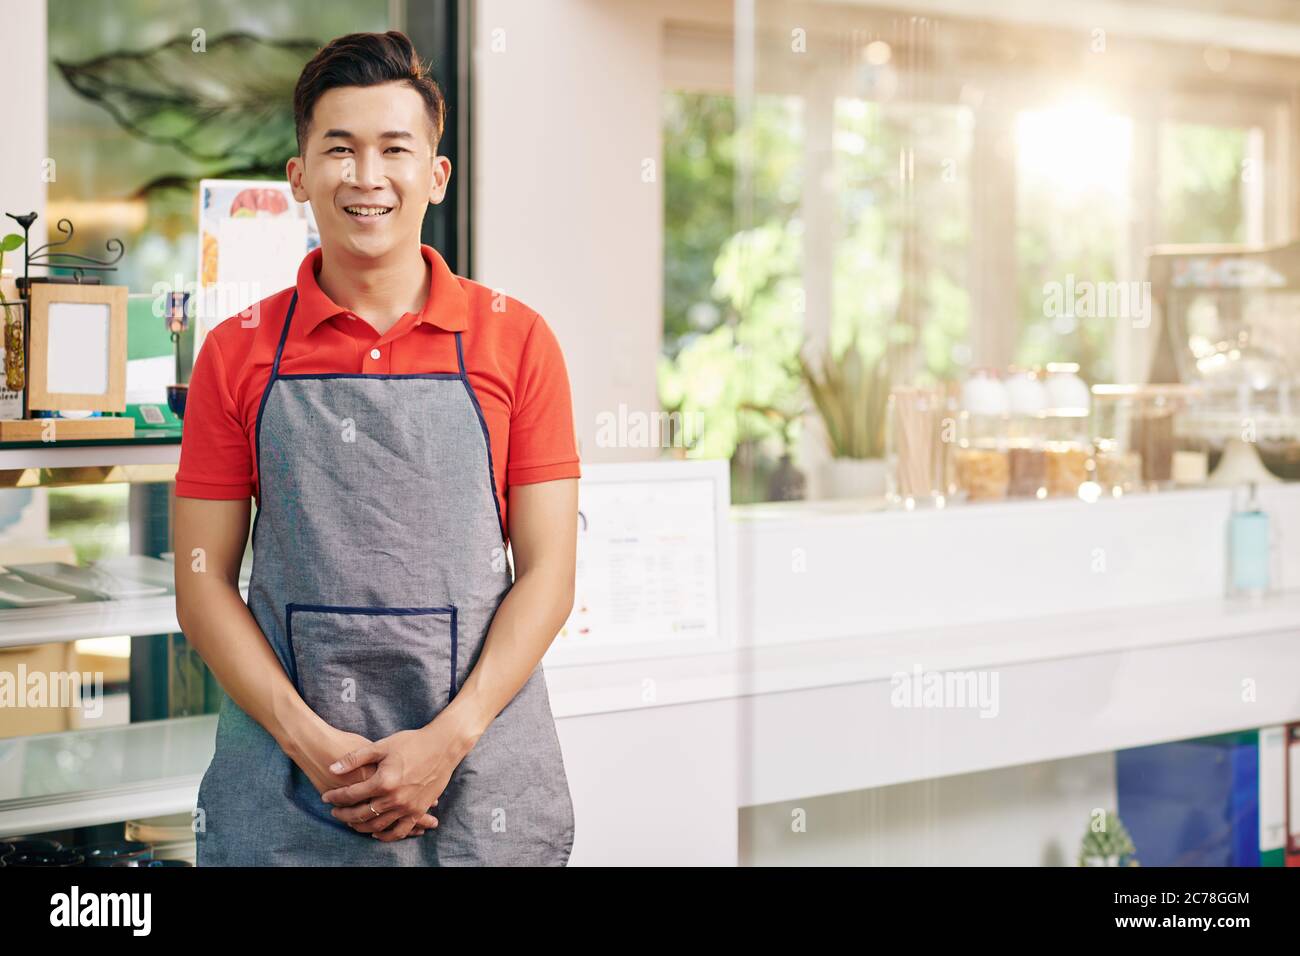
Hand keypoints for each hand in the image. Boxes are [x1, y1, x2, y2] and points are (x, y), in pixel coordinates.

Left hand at [293, 720, 437, 837]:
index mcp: (383, 781)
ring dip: (360, 827)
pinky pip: (400, 831)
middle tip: (334, 812)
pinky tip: (376, 833)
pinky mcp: (418, 811)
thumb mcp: (382, 746)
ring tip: (351, 822)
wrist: (443, 746)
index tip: (325, 796)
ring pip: (377, 826)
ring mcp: (407, 807)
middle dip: (343, 814)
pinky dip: (386, 836)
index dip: (335, 796)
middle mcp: (394, 798)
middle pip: (361, 814)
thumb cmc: (412, 742)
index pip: (351, 795)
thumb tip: (331, 769)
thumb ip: (355, 759)